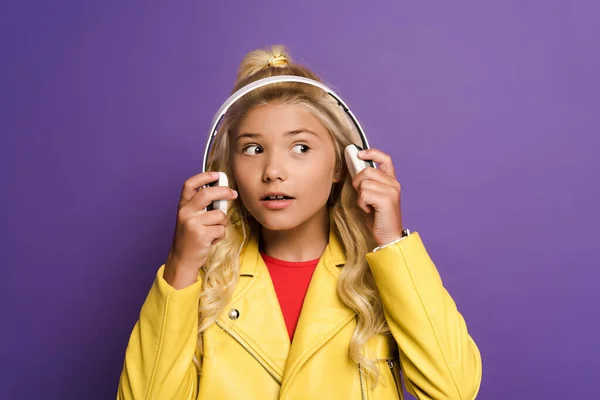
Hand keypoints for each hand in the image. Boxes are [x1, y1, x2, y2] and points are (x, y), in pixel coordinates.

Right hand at [164, 172, 237, 287]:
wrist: (183, 259)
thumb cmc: (190, 237)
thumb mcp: (191, 218)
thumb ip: (202, 206)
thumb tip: (223, 193)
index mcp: (183, 206)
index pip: (189, 185)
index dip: (204, 177)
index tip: (217, 175)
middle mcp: (185, 212)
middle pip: (207, 194)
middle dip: (224, 192)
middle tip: (233, 194)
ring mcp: (192, 223)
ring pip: (219, 215)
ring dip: (222, 223)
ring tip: (213, 231)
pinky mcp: (201, 235)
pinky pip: (221, 229)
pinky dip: (220, 235)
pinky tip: (212, 239)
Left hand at [352, 148, 402, 246]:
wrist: (388, 237)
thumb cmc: (378, 218)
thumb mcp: (373, 197)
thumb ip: (368, 183)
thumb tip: (353, 169)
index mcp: (392, 181)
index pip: (385, 159)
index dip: (372, 153)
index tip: (359, 154)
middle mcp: (394, 184)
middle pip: (367, 171)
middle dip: (358, 182)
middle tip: (362, 196)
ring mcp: (392, 191)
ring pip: (364, 182)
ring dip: (360, 196)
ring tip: (367, 206)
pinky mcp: (386, 200)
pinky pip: (364, 193)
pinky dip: (362, 203)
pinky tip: (369, 210)